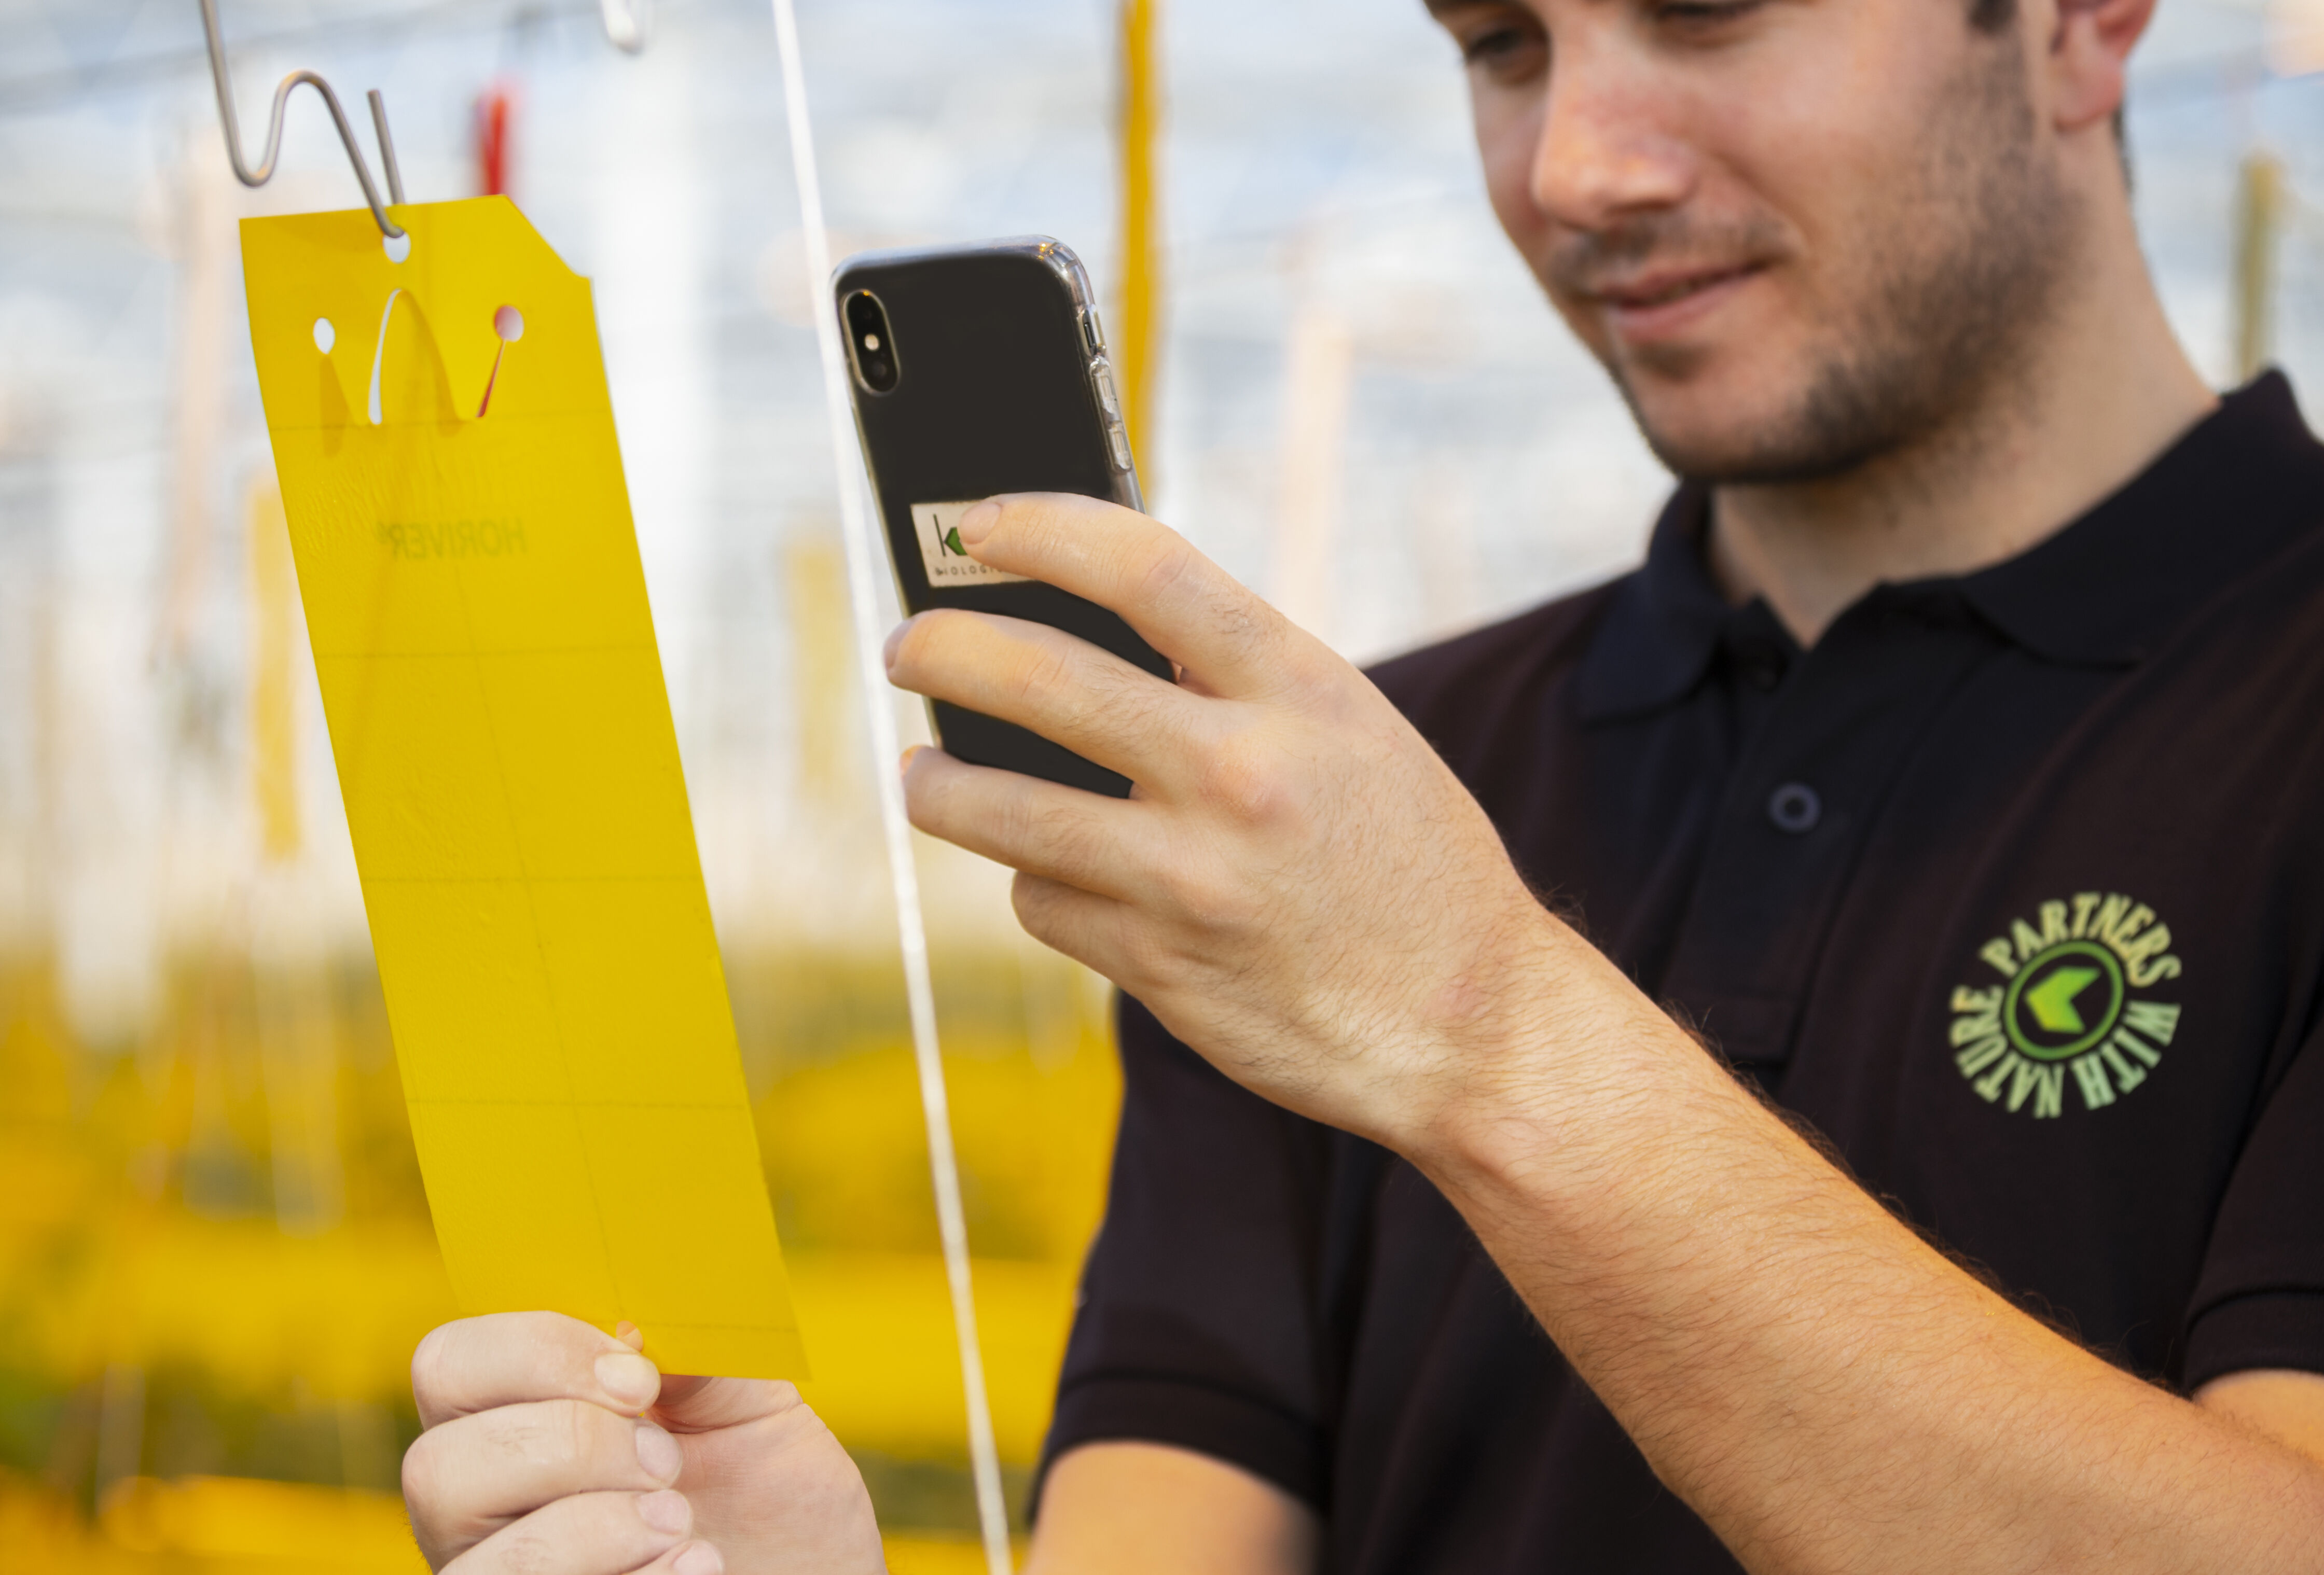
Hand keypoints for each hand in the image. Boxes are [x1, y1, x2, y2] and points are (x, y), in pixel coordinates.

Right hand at [403, 1312, 884, 1574]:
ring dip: (593, 1530)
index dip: (537, 1355)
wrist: (812, 1568)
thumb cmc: (770, 1486)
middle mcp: (485, 1505)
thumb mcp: (750, 1399)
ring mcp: (503, 1572)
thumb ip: (693, 1346)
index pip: (450, 1362)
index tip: (639, 1377)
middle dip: (568, 1448)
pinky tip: (695, 1566)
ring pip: (483, 1560)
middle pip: (437, 1467)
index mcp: (522, 1412)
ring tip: (681, 1523)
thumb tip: (633, 1317)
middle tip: (664, 1461)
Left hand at [884, 493, 1637, 1148]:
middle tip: (908, 645)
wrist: (1475, 1030)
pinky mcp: (1159, 967)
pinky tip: (1056, 878)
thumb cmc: (1410, 866)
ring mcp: (1192, 878)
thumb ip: (1239, 683)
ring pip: (1003, 809)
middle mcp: (1241, 775)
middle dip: (944, 650)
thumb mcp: (1354, 737)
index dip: (1043, 528)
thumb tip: (1090, 631)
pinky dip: (1037, 883)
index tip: (977, 523)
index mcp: (1303, 693)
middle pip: (1042, 679)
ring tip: (920, 775)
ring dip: (937, 785)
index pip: (1146, 568)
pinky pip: (1045, 904)